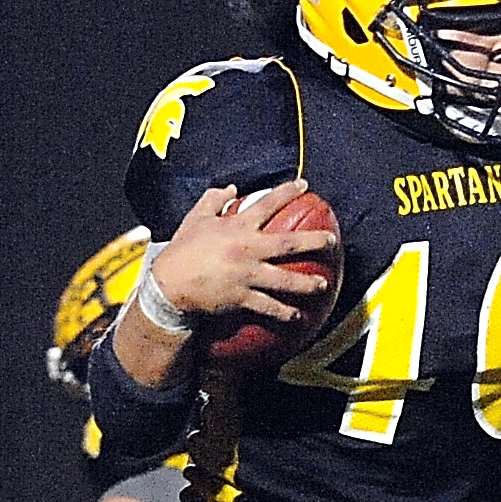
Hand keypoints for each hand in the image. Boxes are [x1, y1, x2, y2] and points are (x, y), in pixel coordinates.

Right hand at [152, 180, 339, 322]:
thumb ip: (213, 201)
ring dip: (307, 283)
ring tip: (324, 284)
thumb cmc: (182, 251)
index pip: (267, 204)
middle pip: (288, 243)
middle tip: (332, 240)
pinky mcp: (243, 297)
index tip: (305, 186)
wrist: (167, 286)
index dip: (287, 192)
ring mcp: (247, 275)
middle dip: (314, 241)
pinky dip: (285, 312)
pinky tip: (298, 316)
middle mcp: (247, 249)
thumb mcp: (195, 219)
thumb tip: (229, 188)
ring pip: (285, 279)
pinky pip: (269, 306)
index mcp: (236, 227)